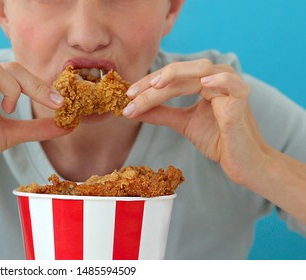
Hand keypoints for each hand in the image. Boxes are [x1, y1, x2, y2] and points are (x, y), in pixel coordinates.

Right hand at [0, 62, 70, 188]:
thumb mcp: (11, 134)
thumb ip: (36, 128)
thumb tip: (67, 126)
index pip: (18, 74)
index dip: (41, 85)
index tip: (61, 102)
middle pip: (12, 67)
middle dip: (37, 84)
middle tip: (54, 102)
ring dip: (13, 88)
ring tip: (10, 109)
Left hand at [122, 59, 271, 185]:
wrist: (242, 162)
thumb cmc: (217, 139)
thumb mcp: (183, 123)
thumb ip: (161, 113)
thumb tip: (131, 109)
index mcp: (204, 80)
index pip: (172, 76)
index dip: (148, 83)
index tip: (127, 96)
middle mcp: (217, 78)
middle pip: (181, 73)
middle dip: (153, 83)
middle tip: (131, 96)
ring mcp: (231, 87)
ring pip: (200, 73)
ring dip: (175, 78)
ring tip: (155, 86)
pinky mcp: (241, 101)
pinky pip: (232, 85)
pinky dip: (219, 81)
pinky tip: (203, 84)